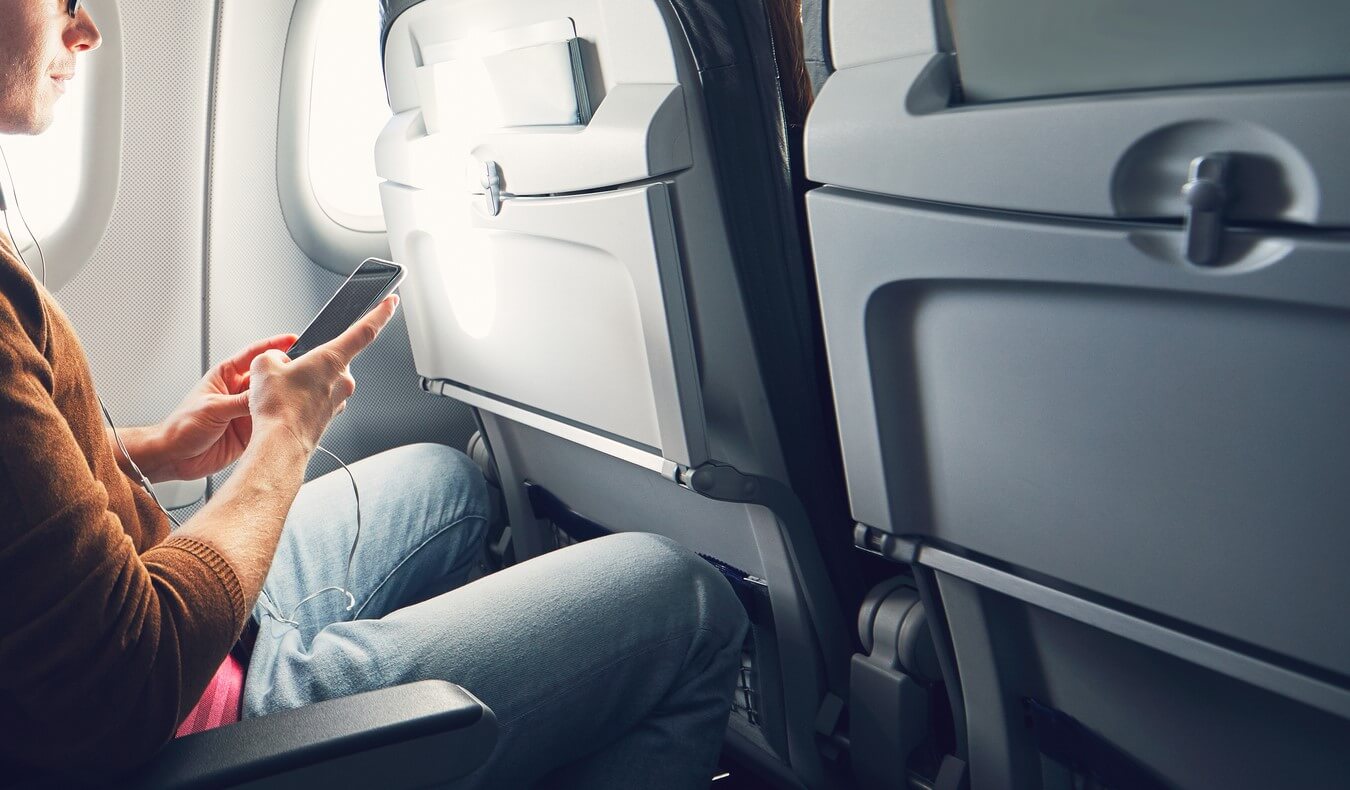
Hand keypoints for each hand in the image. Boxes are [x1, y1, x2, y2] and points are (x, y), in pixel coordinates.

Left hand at [152, 333, 299, 480]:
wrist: (175, 457)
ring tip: (296, 399)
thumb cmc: (181, 427)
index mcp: (225, 377)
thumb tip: (265, 394)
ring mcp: (245, 411)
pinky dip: (279, 422)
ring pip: (271, 401)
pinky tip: (286, 420)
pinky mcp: (251, 430)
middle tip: (300, 373)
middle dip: (283, 375)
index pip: (252, 355)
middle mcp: (237, 392)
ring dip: (282, 401)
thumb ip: (241, 401)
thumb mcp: (213, 408)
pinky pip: (270, 422)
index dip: (272, 345)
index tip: (292, 339)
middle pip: (266, 378)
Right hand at [248, 295, 398, 454]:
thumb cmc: (279, 410)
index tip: (391, 303)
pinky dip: (303, 398)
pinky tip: (287, 406)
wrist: (281, 445)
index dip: (380, 314)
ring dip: (304, 381)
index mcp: (333, 359)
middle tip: (286, 372)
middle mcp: (343, 379)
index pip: (365, 330)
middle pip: (330, 358)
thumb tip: (279, 362)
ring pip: (322, 380)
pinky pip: (317, 398)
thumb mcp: (263, 366)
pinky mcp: (330, 415)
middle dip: (309, 360)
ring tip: (282, 394)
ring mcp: (339, 400)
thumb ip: (274, 355)